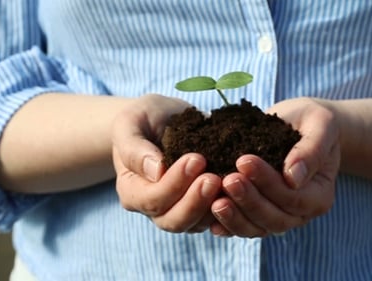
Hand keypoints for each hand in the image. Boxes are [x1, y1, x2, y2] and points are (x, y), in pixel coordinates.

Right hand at [112, 94, 221, 232]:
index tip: (196, 159)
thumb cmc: (144, 119)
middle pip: (174, 220)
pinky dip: (228, 208)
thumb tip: (156, 171)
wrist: (164, 119)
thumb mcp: (131, 123)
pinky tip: (240, 190)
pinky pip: (215, 218)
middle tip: (214, 177)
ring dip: (213, 207)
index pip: (152, 199)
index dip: (174, 183)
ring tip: (229, 182)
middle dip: (195, 201)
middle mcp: (153, 208)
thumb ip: (135, 148)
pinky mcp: (201, 207)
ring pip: (196, 224)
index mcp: (132, 190)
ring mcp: (178, 210)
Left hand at [210, 97, 339, 236]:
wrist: (298, 124)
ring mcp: (279, 216)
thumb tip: (294, 177)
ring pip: (257, 228)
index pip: (294, 198)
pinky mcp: (258, 214)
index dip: (268, 183)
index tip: (244, 161)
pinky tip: (209, 215)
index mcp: (319, 195)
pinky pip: (243, 226)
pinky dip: (227, 224)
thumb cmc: (312, 121)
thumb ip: (312, 150)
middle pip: (275, 219)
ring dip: (235, 217)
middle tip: (227, 179)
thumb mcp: (320, 125)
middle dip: (249, 201)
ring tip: (215, 201)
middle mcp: (301, 213)